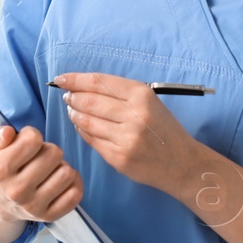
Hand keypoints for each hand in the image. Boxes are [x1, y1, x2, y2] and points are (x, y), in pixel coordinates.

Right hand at [0, 125, 83, 227]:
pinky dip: (72, 183)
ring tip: (48, 170)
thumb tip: (8, 132)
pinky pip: (75, 194)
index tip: (26, 143)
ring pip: (67, 173)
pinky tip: (58, 181)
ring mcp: (33, 206)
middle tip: (38, 158)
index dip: (32, 135)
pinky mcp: (48, 216)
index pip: (33, 140)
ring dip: (60, 166)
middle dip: (48, 150)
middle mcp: (16, 190)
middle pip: (54, 153)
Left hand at [54, 72, 206, 198]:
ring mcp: (126, 138)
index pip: (99, 82)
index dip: (75, 79)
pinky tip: (82, 126)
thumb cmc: (163, 129)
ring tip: (72, 110)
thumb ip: (120, 94)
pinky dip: (82, 131)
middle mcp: (134, 115)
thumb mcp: (149, 102)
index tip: (61, 79)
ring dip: (74, 114)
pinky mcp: (119, 158)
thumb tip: (82, 87)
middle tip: (67, 97)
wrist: (182, 163)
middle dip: (72, 97)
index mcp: (142, 95)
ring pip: (87, 122)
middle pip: (89, 101)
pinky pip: (92, 140)